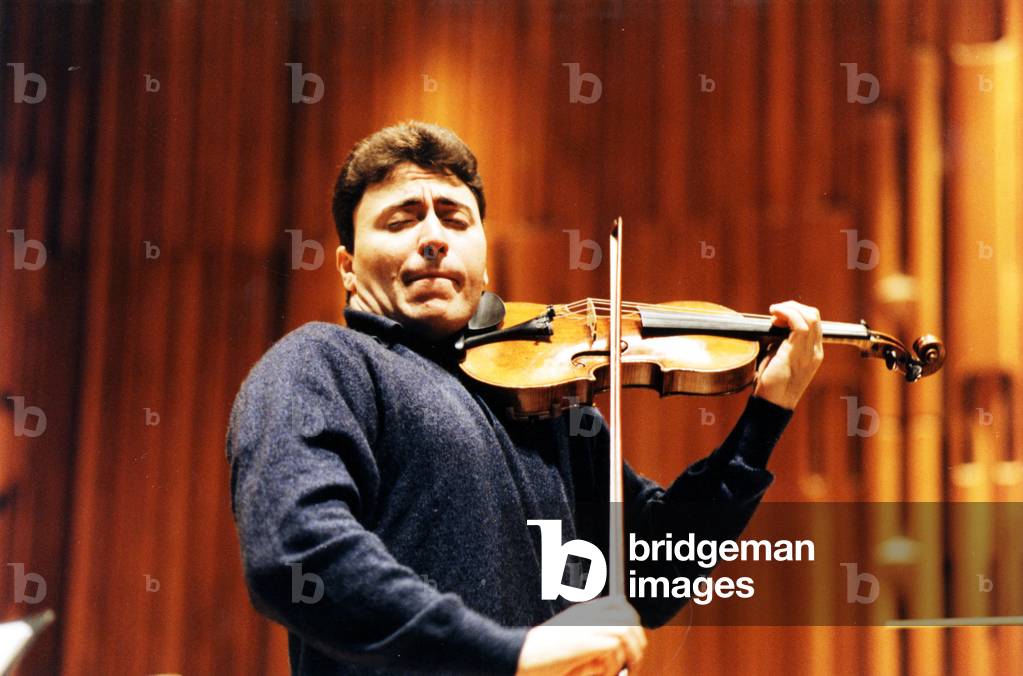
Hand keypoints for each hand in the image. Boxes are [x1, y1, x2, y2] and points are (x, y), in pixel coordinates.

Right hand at [516, 597, 646, 675]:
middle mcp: (587, 615)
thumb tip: (610, 654)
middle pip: (628, 614)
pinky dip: (616, 661)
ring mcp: (585, 626)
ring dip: (632, 652)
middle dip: (638, 638)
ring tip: (627, 669)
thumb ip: (588, 641)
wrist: (518, 655)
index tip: (633, 645)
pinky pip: (614, 646)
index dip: (632, 622)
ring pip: (626, 629)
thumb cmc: (540, 654)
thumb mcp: (568, 641)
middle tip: (634, 660)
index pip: (620, 604)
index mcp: (583, 612)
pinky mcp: (583, 642)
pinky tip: (606, 673)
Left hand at [752, 300, 823, 409]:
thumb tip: (774, 325)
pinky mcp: (797, 353)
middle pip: (814, 315)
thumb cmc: (772, 384)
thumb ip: (782, 342)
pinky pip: (799, 324)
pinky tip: (775, 314)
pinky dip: (787, 313)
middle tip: (776, 311)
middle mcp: (815, 351)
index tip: (777, 316)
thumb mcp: (779, 358)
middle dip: (794, 306)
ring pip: (810, 316)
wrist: (773, 404)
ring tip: (774, 311)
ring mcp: (809, 352)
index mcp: (813, 352)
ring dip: (790, 308)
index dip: (796, 312)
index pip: (814, 322)